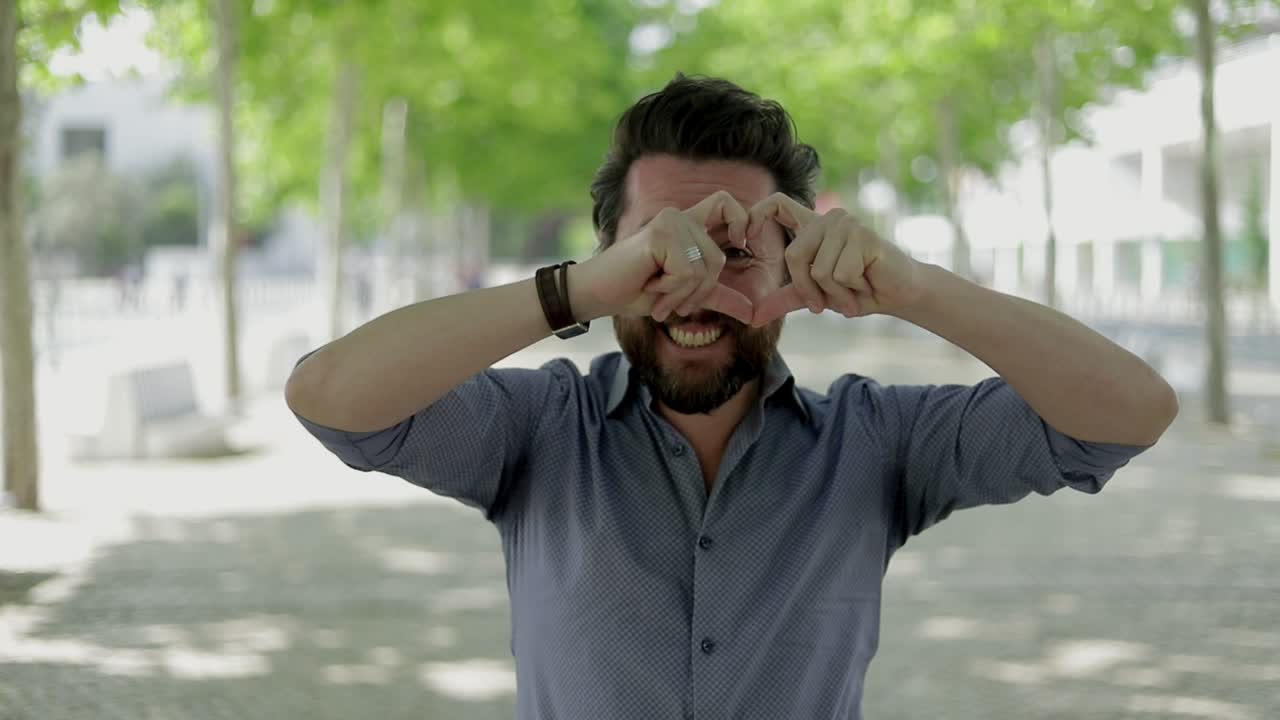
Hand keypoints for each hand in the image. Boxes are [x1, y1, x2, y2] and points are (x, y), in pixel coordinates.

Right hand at [576, 191, 754, 324]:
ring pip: (702, 268)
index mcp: (687, 225)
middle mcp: (679, 217)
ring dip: (679, 293)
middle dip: (696, 292)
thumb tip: (752, 313)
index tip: (740, 243)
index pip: (726, 203)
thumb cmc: (634, 291)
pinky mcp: (660, 235)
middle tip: (669, 300)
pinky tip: (648, 284)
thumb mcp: (683, 294)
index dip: (741, 220)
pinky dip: (670, 289)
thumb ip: (716, 296)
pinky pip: (686, 272)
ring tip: (655, 292)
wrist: (597, 294)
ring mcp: (669, 222)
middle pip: (717, 259)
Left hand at [746, 193, 924, 326]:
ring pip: (819, 269)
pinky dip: (851, 289)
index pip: (776, 204)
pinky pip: (841, 273)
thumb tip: (753, 317)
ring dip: (836, 293)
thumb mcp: (815, 295)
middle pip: (794, 255)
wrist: (897, 294)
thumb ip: (785, 299)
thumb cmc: (856, 290)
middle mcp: (827, 219)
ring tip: (854, 289)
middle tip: (829, 302)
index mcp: (811, 226)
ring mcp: (847, 224)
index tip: (742, 239)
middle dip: (809, 289)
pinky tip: (866, 283)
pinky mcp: (864, 236)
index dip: (755, 216)